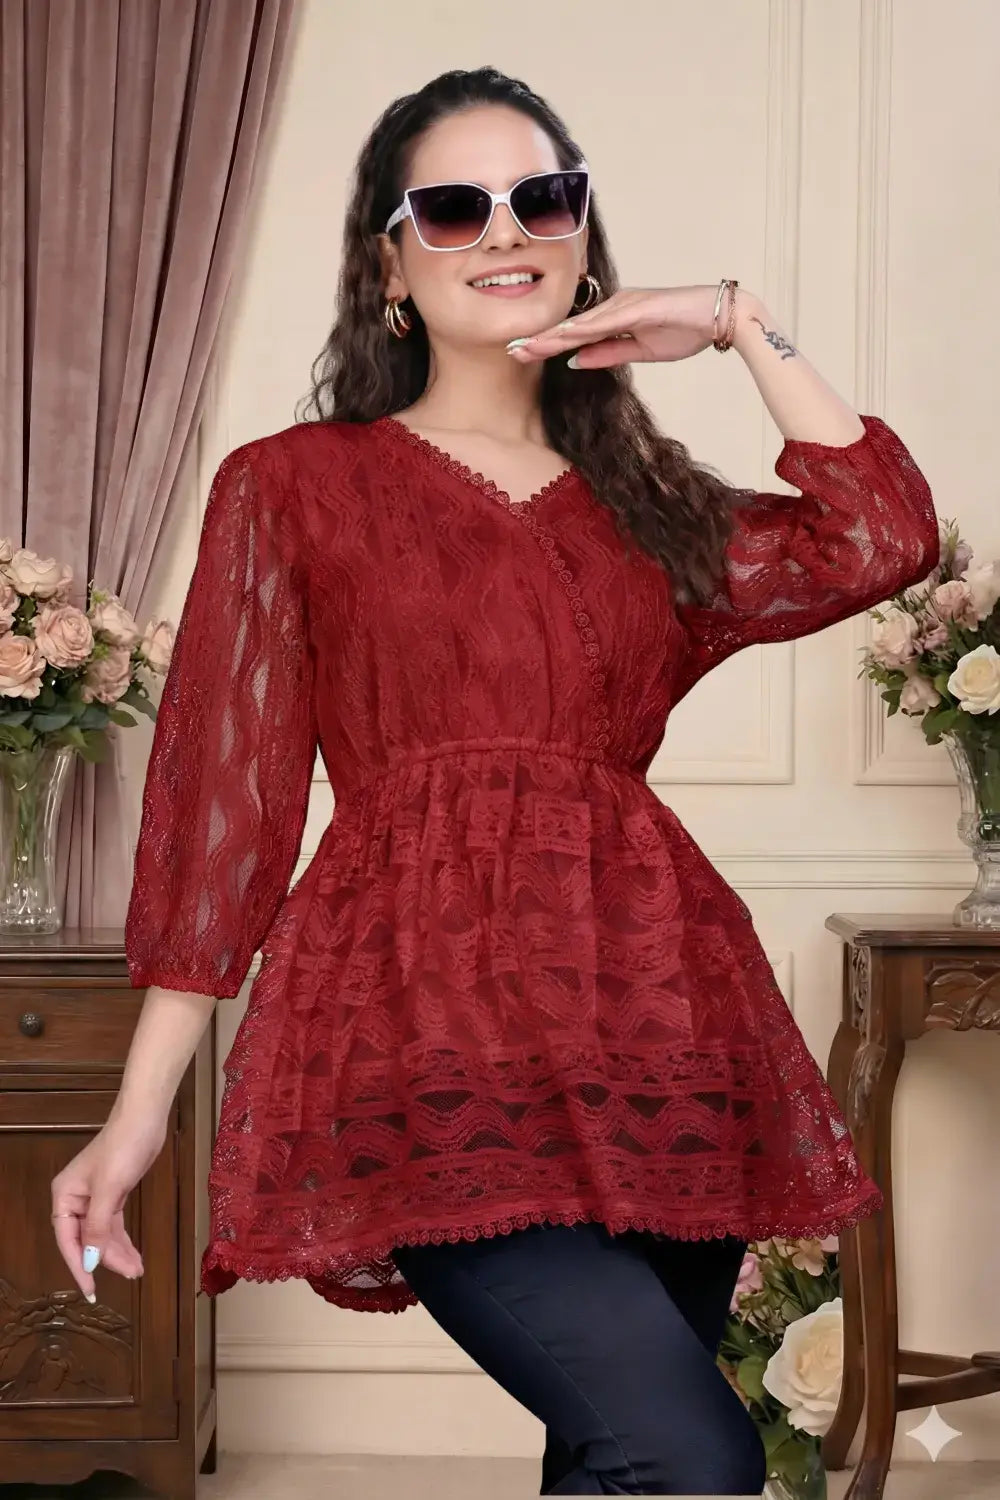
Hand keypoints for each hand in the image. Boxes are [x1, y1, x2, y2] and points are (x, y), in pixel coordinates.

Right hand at [50, 1110, 166, 1299]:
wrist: (144, 1120)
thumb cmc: (122, 1149)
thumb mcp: (109, 1190)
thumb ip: (97, 1227)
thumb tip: (89, 1259)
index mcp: (64, 1196)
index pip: (67, 1240)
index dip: (78, 1265)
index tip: (90, 1288)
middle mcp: (75, 1200)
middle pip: (87, 1240)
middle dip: (106, 1260)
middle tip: (129, 1275)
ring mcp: (94, 1198)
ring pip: (102, 1236)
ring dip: (118, 1253)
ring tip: (136, 1270)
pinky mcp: (113, 1196)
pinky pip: (113, 1226)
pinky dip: (123, 1241)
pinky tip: (134, 1256)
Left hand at [507, 284, 759, 368]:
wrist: (721, 316)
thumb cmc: (686, 329)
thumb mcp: (640, 352)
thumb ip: (607, 354)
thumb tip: (573, 362)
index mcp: (614, 318)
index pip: (574, 335)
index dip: (547, 344)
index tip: (522, 354)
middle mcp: (614, 307)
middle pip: (570, 326)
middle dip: (540, 339)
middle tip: (510, 350)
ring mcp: (625, 305)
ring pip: (581, 324)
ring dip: (553, 336)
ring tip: (527, 347)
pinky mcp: (638, 307)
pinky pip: (605, 322)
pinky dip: (582, 330)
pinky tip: (563, 337)